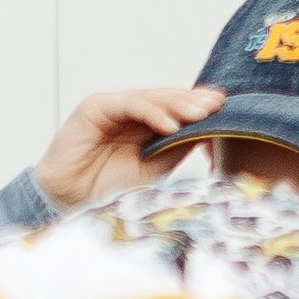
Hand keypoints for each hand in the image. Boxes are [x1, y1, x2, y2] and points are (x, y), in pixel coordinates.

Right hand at [33, 86, 221, 209]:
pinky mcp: (95, 107)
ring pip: (151, 98)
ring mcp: (112, 106)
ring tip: (200, 115)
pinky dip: (151, 113)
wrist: (72, 201)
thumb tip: (210, 129)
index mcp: (145, 122)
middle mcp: (130, 110)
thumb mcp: (156, 165)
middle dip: (194, 102)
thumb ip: (178, 145)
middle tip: (218, 106)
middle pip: (167, 98)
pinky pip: (128, 104)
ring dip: (177, 105)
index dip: (199, 105)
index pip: (176, 106)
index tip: (226, 108)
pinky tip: (171, 126)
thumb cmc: (110, 186)